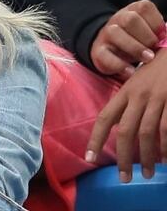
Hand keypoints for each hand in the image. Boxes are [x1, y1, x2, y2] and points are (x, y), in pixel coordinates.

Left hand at [86, 49, 166, 181]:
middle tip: (124, 177)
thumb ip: (126, 106)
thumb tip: (116, 128)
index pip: (104, 118)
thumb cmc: (156, 72)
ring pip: (147, 133)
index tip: (89, 159)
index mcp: (124, 93)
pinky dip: (165, 146)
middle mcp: (137, 96)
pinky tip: (165, 159)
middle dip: (123, 157)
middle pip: (125, 131)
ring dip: (147, 157)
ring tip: (147, 173)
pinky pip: (166, 128)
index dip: (95, 139)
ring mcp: (157, 99)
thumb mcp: (136, 85)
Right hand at [91, 0, 165, 75]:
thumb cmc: (136, 41)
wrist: (109, 50)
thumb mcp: (148, 32)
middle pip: (130, 19)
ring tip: (147, 58)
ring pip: (114, 33)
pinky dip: (120, 64)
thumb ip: (157, 33)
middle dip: (146, 35)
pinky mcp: (97, 51)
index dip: (156, 23)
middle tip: (154, 48)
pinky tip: (131, 71)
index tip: (162, 36)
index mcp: (132, 11)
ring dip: (135, 47)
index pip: (144, 8)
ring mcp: (105, 34)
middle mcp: (117, 20)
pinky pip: (105, 55)